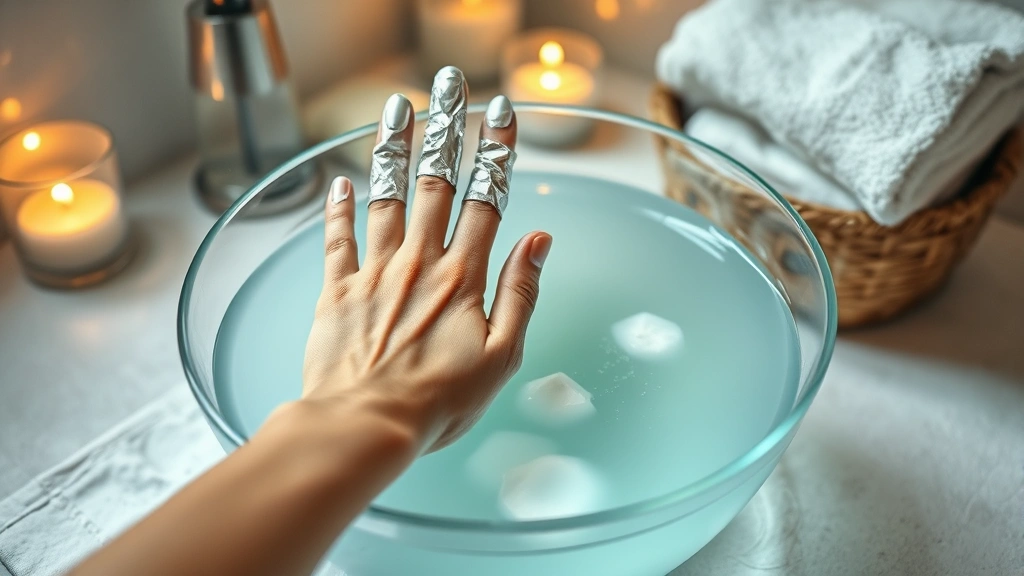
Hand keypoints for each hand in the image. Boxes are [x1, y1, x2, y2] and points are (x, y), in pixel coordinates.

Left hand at [301, 71, 550, 452]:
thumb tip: (540, 242)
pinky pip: (337, 239)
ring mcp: (375, 272)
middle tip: (449, 87)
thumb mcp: (501, 357)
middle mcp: (419, 263)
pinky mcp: (338, 290)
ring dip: (393, 148)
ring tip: (397, 107)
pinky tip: (339, 183)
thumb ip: (521, 294)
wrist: (365, 425)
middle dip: (446, 129)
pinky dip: (338, 209)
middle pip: (435, 182)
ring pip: (386, 197)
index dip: (497, 153)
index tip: (503, 115)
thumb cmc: (437, 402)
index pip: (487, 200)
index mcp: (463, 278)